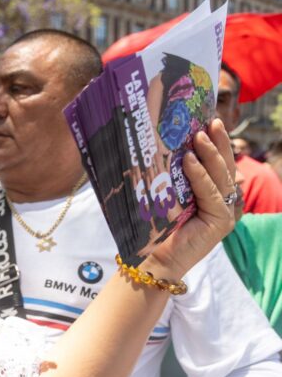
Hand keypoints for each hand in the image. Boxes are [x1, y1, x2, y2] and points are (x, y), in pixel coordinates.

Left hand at [144, 119, 235, 278]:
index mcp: (214, 193)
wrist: (151, 256)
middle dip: (219, 142)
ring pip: (221, 177)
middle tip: (211, 121)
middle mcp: (224, 201)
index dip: (217, 142)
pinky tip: (190, 161)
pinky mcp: (221, 222)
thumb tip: (170, 145)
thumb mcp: (168, 193)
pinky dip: (200, 176)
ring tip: (199, 135)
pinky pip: (211, 193)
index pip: (219, 163)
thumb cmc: (155, 224)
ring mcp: (225, 212)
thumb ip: (176, 174)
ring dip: (210, 154)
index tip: (209, 120)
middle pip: (225, 166)